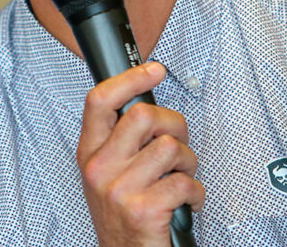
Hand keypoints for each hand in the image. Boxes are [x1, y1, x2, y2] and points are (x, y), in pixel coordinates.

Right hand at [77, 61, 204, 246]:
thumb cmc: (123, 217)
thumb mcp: (108, 174)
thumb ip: (120, 141)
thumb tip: (147, 105)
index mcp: (90, 154)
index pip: (100, 101)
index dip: (130, 79)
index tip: (154, 70)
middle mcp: (100, 169)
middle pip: (143, 116)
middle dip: (174, 125)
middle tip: (177, 143)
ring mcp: (120, 189)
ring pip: (171, 148)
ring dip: (188, 164)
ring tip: (180, 178)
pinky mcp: (144, 209)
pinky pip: (185, 182)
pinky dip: (196, 192)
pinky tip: (186, 202)